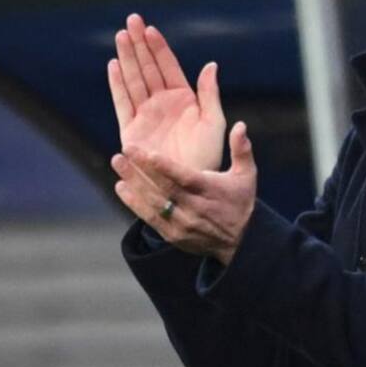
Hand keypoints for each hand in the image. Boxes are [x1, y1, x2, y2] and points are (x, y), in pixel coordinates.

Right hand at [108, 13, 225, 171]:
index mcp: (184, 99)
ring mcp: (145, 115)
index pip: (168, 66)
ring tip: (121, 35)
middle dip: (139, 44)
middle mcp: (162, 104)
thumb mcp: (213, 122)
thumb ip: (209, 94)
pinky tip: (113, 65)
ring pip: (134, 80)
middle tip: (131, 20)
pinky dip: (117, 84)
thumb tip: (211, 65)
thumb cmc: (206, 156)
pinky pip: (122, 102)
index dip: (159, 47)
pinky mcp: (131, 129)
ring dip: (127, 58)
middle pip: (148, 68)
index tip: (150, 28)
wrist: (187, 184)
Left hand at [112, 121, 257, 264]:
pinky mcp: (172, 235)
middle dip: (141, 170)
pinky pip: (149, 218)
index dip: (166, 167)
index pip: (185, 178)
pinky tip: (121, 187)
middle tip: (123, 151)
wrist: (239, 241)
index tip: (148, 153)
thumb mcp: (247, 175)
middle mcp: (195, 209)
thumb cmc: (240, 201)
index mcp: (211, 191)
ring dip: (133, 183)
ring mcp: (182, 224)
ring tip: (118, 163)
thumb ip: (241, 149)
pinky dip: (134, 203)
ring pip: (153, 202)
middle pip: (164, 188)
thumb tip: (240, 125)